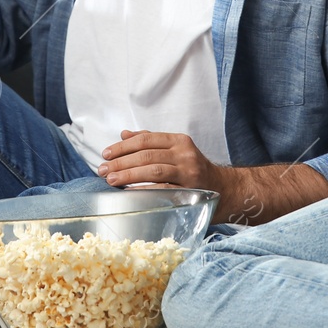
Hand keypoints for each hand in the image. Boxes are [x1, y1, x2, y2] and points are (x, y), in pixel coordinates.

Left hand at [97, 130, 227, 191]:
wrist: (225, 189)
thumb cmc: (193, 169)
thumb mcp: (176, 151)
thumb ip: (151, 142)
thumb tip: (124, 134)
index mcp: (179, 141)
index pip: (146, 139)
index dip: (123, 146)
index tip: (106, 154)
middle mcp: (185, 154)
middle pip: (147, 155)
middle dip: (121, 162)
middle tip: (102, 170)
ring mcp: (188, 173)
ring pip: (153, 171)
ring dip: (128, 175)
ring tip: (110, 180)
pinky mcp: (191, 191)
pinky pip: (163, 190)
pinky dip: (144, 190)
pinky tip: (129, 193)